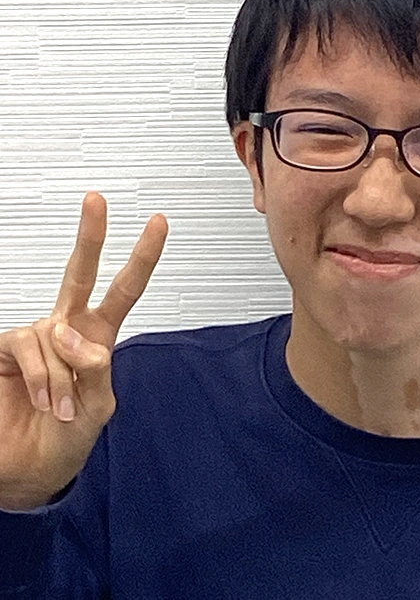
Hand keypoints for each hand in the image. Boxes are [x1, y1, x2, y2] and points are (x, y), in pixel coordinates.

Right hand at [0, 192, 167, 509]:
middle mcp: (67, 329)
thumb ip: (95, 368)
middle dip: (90, 236)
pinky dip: (42, 377)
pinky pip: (29, 346)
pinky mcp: (6, 349)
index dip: (142, 257)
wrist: (31, 467)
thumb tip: (75, 335)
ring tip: (60, 406)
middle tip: (97, 198)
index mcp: (98, 336)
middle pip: (80, 273)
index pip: (124, 289)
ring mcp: (37, 337)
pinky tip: (44, 398)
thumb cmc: (69, 435)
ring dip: (61, 374)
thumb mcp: (99, 405)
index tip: (158, 222)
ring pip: (55, 331)